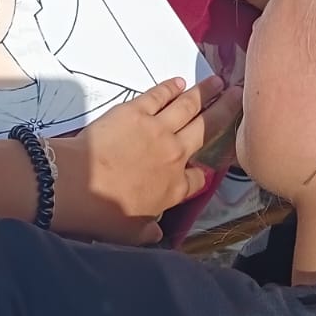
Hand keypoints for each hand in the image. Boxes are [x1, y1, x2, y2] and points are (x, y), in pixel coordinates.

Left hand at [55, 76, 242, 244]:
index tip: (202, 170)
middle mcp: (175, 155)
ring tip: (218, 81)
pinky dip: (170, 88)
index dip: (201, 174)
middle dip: (226, 110)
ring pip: (189, 106)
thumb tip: (157, 231)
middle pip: (208, 128)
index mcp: (175, 188)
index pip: (198, 179)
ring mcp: (157, 130)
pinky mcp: (136, 111)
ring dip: (205, 92)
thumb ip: (149, 230)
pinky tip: (179, 82)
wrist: (76, 185)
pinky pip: (159, 96)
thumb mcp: (132, 234)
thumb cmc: (103, 214)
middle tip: (238, 95)